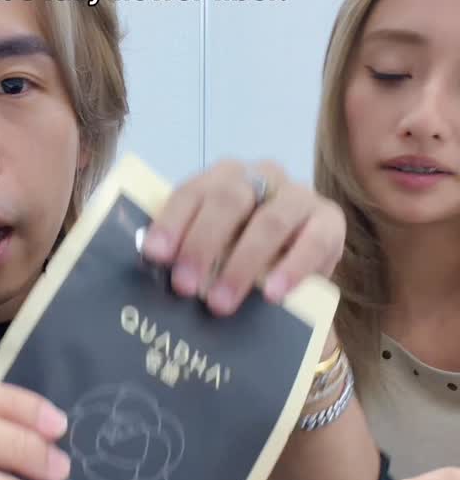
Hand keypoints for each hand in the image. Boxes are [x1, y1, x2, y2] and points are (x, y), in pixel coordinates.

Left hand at [141, 159, 345, 313]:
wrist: (296, 274)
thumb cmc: (242, 258)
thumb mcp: (214, 251)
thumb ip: (188, 251)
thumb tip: (150, 273)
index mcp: (223, 177)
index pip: (192, 191)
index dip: (172, 222)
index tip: (155, 255)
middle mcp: (260, 176)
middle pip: (228, 200)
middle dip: (202, 244)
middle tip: (185, 286)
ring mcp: (298, 194)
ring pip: (269, 222)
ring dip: (241, 264)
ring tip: (221, 303)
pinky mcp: (330, 219)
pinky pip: (312, 241)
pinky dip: (291, 270)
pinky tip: (272, 295)